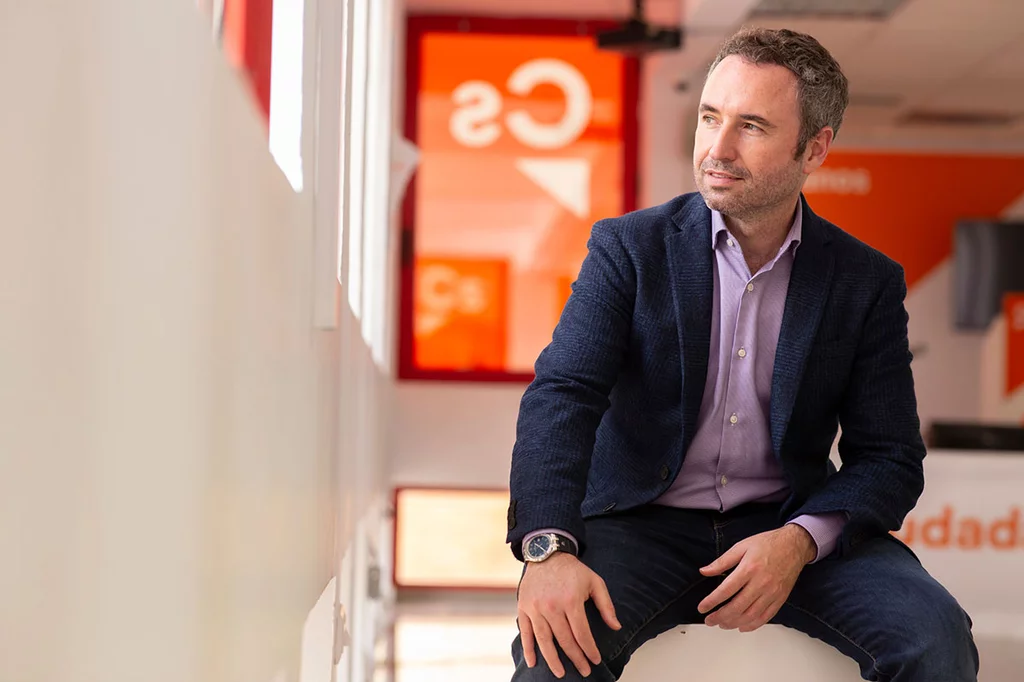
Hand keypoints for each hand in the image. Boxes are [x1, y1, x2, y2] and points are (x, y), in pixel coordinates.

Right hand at [517, 553, 621, 677]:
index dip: (589, 650)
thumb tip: (616, 627)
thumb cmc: (573, 570)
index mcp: (571, 600)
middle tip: (583, 671)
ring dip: (553, 660)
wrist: (546, 553)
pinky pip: (526, 632)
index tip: (595, 660)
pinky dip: (529, 649)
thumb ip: (606, 605)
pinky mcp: (524, 607)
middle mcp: (552, 606)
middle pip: (565, 640)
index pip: (582, 633)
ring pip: (544, 640)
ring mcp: (535, 608)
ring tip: (560, 673)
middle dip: (576, 658)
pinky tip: (533, 662)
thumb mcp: (595, 582)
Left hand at [696, 524, 815, 631]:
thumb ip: (722, 561)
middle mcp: (761, 583)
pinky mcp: (780, 599)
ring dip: (734, 623)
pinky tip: (741, 626)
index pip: (726, 590)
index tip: (702, 608)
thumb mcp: (741, 546)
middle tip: (709, 620)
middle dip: (720, 617)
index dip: (712, 601)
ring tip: (722, 624)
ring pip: (750, 615)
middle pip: (737, 607)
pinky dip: (752, 625)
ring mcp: (772, 593)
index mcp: (749, 568)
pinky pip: (765, 617)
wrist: (794, 545)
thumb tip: (704, 571)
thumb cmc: (767, 543)